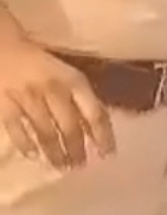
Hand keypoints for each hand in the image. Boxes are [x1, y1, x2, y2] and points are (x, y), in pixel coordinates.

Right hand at [0, 33, 113, 167]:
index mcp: (74, 82)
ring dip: (56, 153)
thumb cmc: (42, 64)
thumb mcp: (68, 76)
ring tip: (62, 167)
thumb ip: (82, 100)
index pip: (95, 113)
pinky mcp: (4, 105)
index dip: (103, 136)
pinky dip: (26, 145)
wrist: (3, 47)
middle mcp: (54, 90)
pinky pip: (17, 130)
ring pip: (45, 132)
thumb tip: (97, 132)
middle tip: (81, 167)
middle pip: (70, 127)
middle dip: (77, 150)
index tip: (108, 155)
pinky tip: (34, 156)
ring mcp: (28, 98)